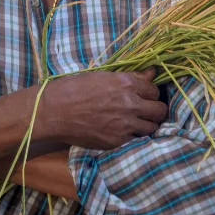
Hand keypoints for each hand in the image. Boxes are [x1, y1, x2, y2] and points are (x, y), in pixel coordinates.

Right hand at [38, 68, 168, 149]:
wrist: (54, 112)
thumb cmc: (74, 88)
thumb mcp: (103, 76)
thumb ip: (130, 76)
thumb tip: (152, 72)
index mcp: (126, 83)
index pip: (154, 90)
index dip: (150, 94)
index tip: (144, 96)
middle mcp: (130, 103)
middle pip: (159, 109)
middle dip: (155, 110)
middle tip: (147, 111)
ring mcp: (125, 124)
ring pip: (152, 127)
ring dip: (147, 125)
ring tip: (138, 123)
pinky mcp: (117, 141)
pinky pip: (136, 140)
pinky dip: (134, 136)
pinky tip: (126, 132)